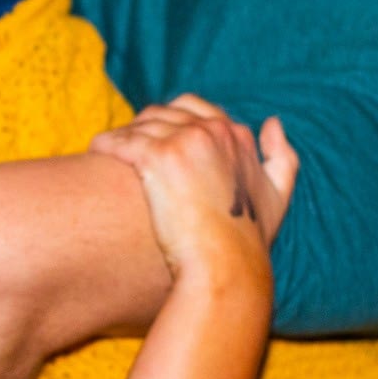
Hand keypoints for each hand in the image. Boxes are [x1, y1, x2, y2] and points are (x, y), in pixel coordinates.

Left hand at [89, 97, 298, 281]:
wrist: (225, 267)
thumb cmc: (247, 242)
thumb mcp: (277, 197)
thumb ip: (282, 157)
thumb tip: (272, 121)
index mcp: (236, 136)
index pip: (194, 111)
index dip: (170, 127)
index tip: (154, 147)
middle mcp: (213, 130)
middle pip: (163, 114)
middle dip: (143, 129)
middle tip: (125, 150)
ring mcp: (185, 140)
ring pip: (139, 126)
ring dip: (122, 138)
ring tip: (106, 156)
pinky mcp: (157, 156)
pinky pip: (120, 141)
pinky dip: (105, 146)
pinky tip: (95, 156)